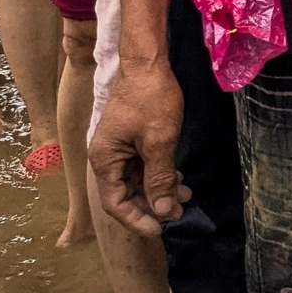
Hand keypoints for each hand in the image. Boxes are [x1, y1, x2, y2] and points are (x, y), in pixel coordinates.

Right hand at [90, 59, 189, 237]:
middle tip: (180, 212)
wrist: (147, 62)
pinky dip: (160, 174)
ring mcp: (118, 148)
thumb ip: (159, 179)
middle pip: (126, 194)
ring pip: (137, 181)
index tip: (161, 229)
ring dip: (160, 190)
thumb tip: (163, 211)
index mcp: (104, 161)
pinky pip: (142, 166)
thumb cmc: (151, 99)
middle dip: (153, 205)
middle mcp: (106, 158)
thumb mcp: (159, 141)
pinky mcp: (131, 139)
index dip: (137, 219)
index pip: (116, 203)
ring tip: (187, 195)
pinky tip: (179, 178)